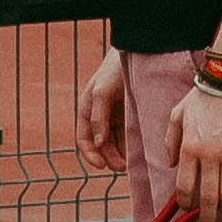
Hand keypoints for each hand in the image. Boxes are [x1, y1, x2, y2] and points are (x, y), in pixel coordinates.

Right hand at [77, 47, 127, 167]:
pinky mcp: (128, 116)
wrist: (135, 54)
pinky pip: (126, 136)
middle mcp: (99, 116)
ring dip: (119, 155)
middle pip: (100, 145)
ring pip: (114, 143)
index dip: (90, 155)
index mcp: (87, 111)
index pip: (84, 139)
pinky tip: (137, 152)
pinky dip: (129, 145)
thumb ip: (98, 117)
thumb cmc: (114, 70)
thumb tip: (98, 142)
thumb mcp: (103, 92)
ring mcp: (114, 117)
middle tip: (122, 167)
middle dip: (109, 158)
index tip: (102, 166)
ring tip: (130, 163)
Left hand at [172, 78, 221, 221]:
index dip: (185, 204)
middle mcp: (210, 156)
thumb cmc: (200, 99)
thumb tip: (172, 165)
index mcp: (190, 148)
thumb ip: (170, 142)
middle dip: (207, 216)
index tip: (187, 208)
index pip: (185, 187)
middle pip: (208, 197)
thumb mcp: (176, 116)